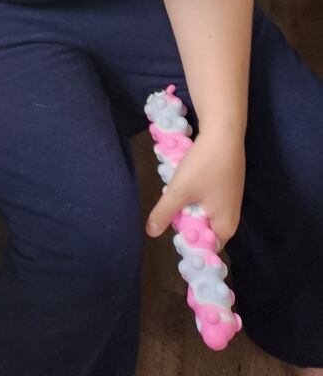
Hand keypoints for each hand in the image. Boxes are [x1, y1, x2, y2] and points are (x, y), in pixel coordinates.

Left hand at [146, 130, 244, 246]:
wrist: (223, 132)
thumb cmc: (204, 165)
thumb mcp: (179, 191)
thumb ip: (164, 213)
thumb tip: (150, 233)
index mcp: (225, 227)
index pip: (205, 249)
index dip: (187, 244)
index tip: (171, 233)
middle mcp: (231, 218)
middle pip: (202, 230)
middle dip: (184, 222)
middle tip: (169, 209)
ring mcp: (229, 202)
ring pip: (202, 213)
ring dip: (186, 206)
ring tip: (175, 193)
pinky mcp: (225, 187)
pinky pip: (205, 200)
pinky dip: (192, 195)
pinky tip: (184, 181)